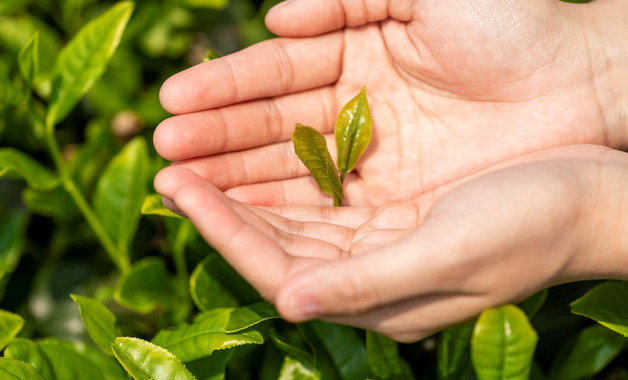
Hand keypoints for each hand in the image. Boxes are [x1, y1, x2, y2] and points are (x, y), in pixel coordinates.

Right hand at [154, 0, 625, 207]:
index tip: (172, 100)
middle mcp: (352, 102)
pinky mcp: (390, 192)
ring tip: (183, 184)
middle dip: (216, 136)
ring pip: (289, 167)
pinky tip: (240, 211)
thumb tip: (276, 15)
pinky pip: (326, 201)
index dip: (224, 87)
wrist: (580, 81)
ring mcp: (368, 151)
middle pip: (270, 124)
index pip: (274, 72)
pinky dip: (284, 206)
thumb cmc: (512, 24)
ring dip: (236, 176)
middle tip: (164, 150)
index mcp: (352, 48)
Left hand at [155, 145, 627, 340]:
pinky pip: (323, 199)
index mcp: (380, 297)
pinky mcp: (394, 213)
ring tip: (198, 158)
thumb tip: (291, 302)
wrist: (590, 199)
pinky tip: (262, 155)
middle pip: (275, 246)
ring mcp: (380, 243)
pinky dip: (286, 177)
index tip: (180, 189)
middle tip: (171, 168)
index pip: (280, 272)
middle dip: (221, 209)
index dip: (226, 232)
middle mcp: (370, 275)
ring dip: (245, 190)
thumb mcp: (451, 253)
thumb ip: (371, 283)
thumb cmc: (532, 225)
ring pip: (293, 221)